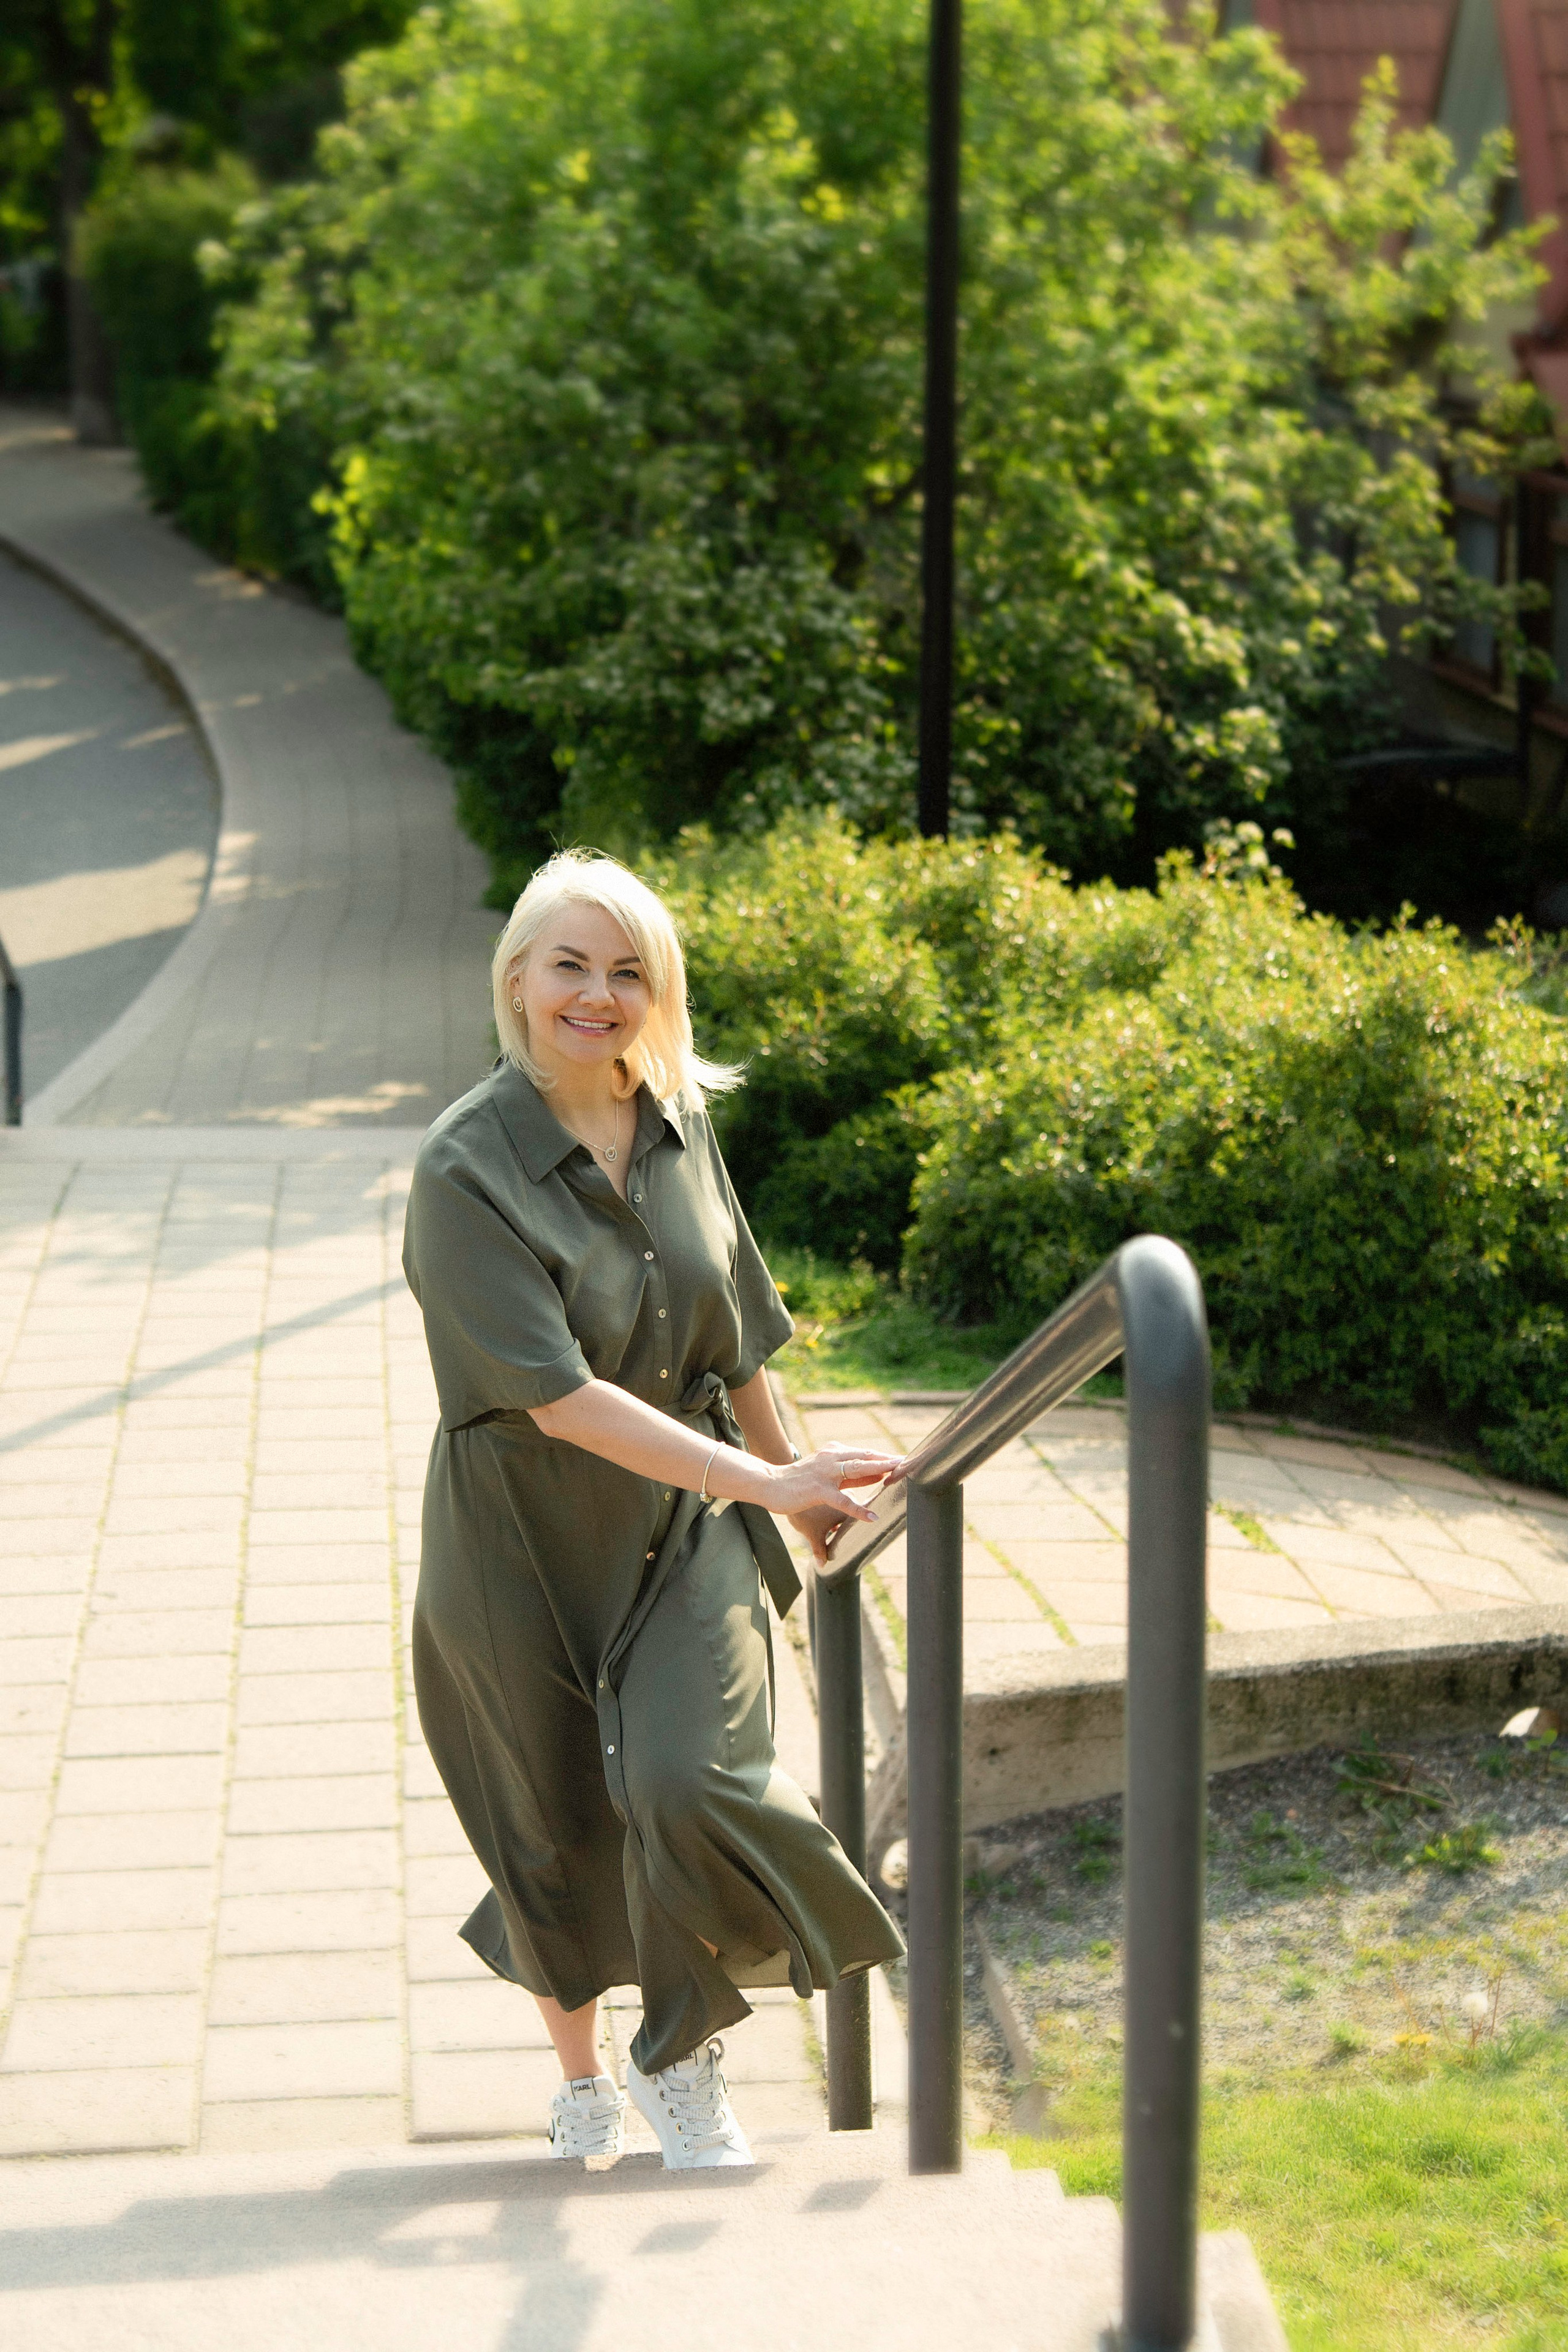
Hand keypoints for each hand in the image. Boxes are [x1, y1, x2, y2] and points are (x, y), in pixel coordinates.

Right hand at [769, 1443, 904, 1563]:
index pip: (865, 1453)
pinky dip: (858, 1508)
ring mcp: (824, 1473)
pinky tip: (872, 1517)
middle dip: (888, 1460)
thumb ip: (851, 1475)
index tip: (906, 1459)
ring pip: (857, 1469)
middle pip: (866, 1457)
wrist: (769, 1483)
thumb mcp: (828, 1474)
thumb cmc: (799, 1481)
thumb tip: (878, 1475)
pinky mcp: (817, 1490)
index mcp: (834, 1453)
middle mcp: (831, 1458)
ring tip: (898, 1474)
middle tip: (909, 1462)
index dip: (885, 1457)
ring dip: (879, 1470)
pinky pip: (842, 1499)